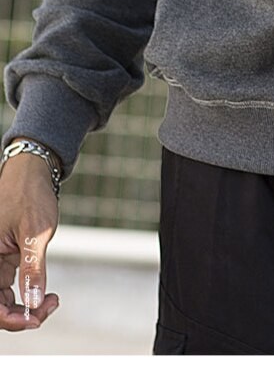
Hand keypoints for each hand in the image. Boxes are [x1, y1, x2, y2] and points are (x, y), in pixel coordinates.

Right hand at [0, 154, 59, 330]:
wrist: (33, 171)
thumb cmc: (30, 194)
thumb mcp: (35, 231)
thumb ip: (33, 268)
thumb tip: (34, 303)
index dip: (9, 318)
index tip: (35, 318)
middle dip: (21, 315)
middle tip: (49, 308)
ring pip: (4, 299)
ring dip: (26, 307)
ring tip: (52, 301)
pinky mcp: (7, 258)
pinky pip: (11, 287)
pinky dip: (28, 293)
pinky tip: (47, 294)